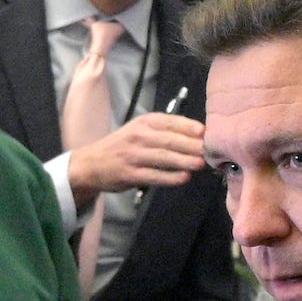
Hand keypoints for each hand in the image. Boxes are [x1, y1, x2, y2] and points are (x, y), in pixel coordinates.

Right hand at [66, 111, 206, 203]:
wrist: (91, 164)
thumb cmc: (122, 146)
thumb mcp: (140, 130)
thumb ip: (166, 132)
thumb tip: (200, 137)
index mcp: (144, 122)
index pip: (171, 122)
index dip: (190, 128)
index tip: (206, 133)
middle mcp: (138, 136)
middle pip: (170, 140)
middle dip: (192, 146)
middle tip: (210, 152)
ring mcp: (133, 156)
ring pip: (164, 158)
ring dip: (185, 161)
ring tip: (201, 164)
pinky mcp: (130, 174)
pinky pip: (154, 176)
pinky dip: (171, 177)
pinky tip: (184, 178)